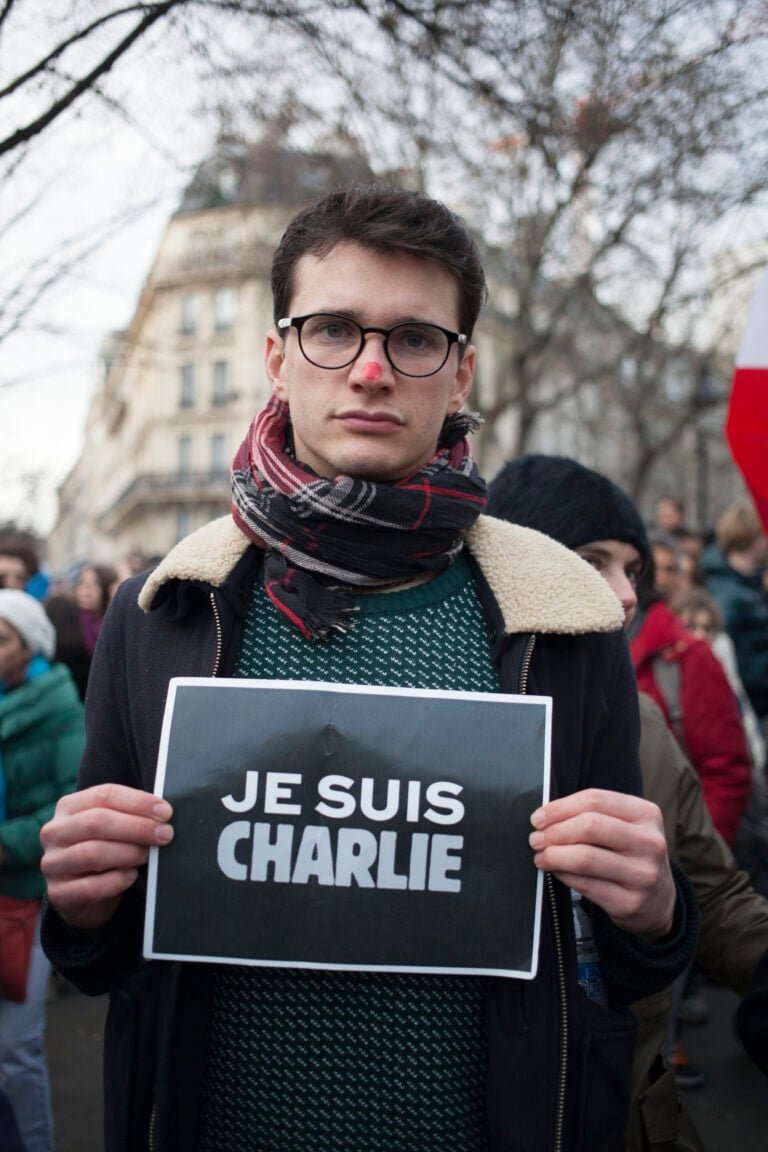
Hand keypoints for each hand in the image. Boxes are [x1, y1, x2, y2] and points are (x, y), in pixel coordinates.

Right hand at [40, 784, 173, 930]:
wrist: (84, 895)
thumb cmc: (104, 850)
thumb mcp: (113, 827)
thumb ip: (131, 815)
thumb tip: (163, 814)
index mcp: (69, 806)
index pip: (104, 795)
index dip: (138, 802)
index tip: (165, 812)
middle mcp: (55, 832)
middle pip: (97, 822)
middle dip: (137, 827)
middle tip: (164, 835)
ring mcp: (53, 863)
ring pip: (92, 853)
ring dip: (128, 853)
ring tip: (147, 856)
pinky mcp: (58, 893)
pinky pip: (90, 887)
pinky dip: (116, 880)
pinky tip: (131, 876)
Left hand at [528, 788, 675, 939]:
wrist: (659, 902)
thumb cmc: (630, 855)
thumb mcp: (626, 827)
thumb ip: (594, 815)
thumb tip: (545, 816)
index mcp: (646, 814)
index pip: (595, 800)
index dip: (560, 807)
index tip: (538, 817)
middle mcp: (649, 842)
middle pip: (589, 826)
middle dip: (555, 831)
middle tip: (535, 838)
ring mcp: (642, 874)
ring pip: (585, 858)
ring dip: (553, 855)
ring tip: (541, 856)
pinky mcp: (630, 902)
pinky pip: (585, 885)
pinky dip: (563, 875)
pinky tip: (556, 871)